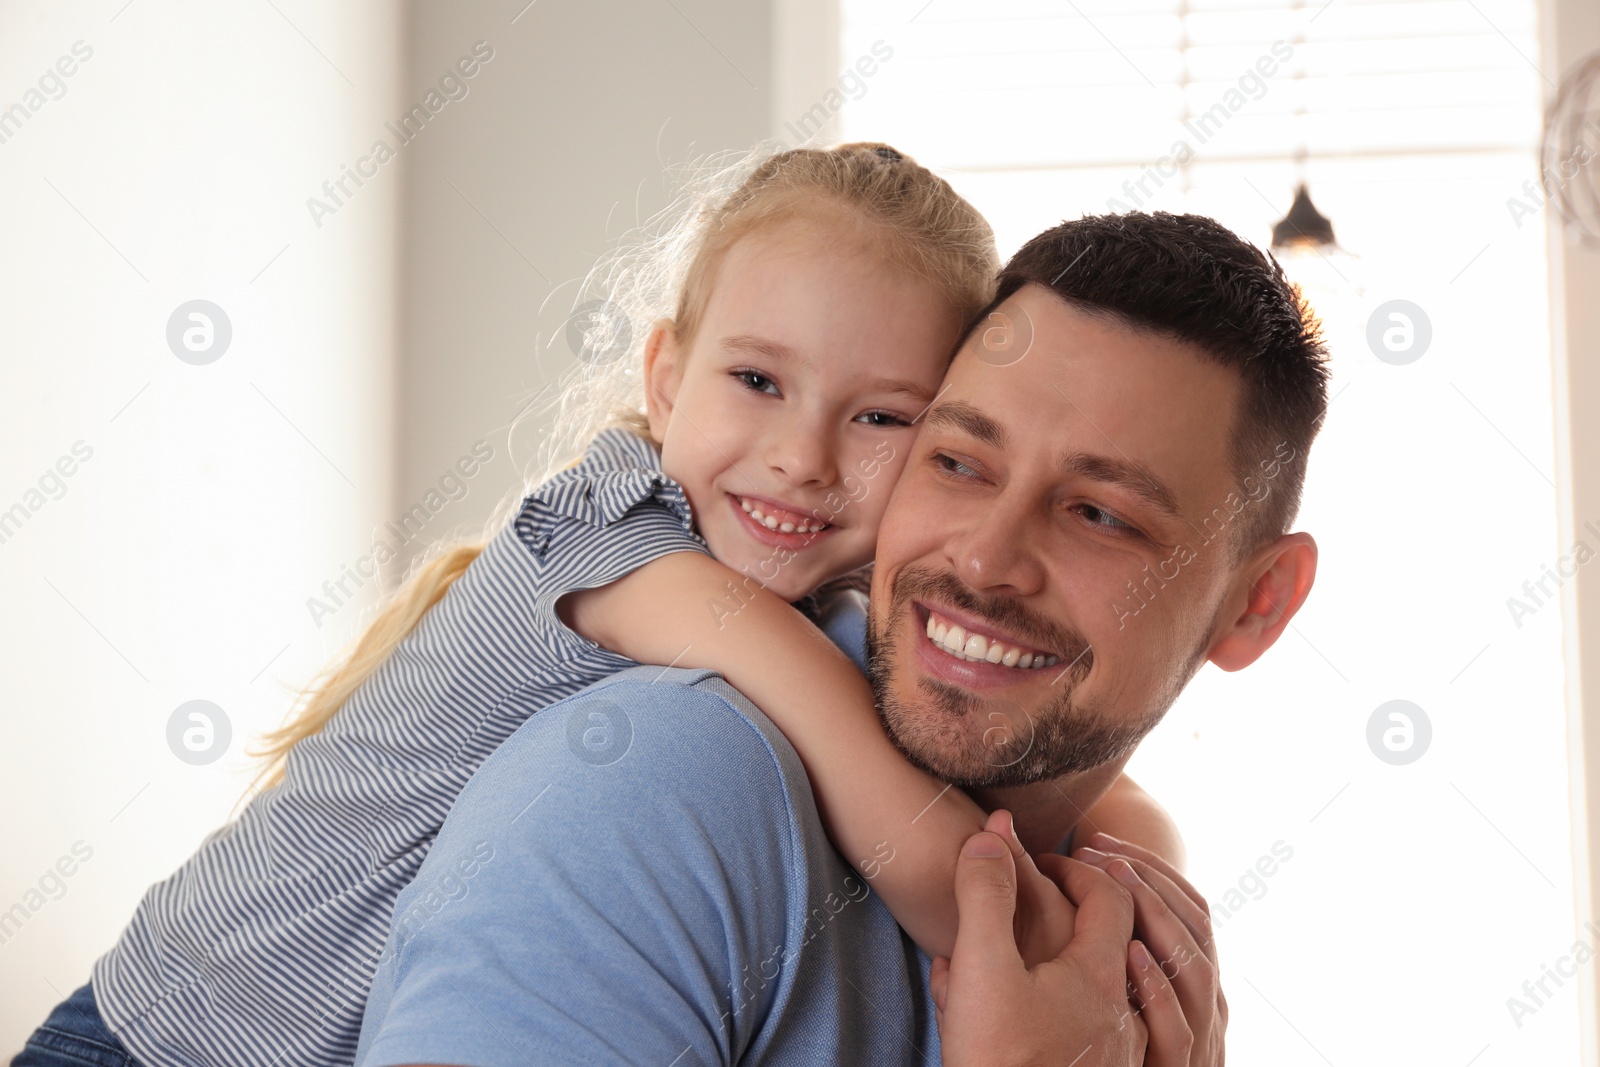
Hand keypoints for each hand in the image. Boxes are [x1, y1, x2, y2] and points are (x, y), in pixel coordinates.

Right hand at [930, 817, 1147, 1066]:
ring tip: (1028, 951)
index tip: (1039, 862)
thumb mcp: (983, 968)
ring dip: (1072, 960)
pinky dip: (1067, 1007)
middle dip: (1077, 909)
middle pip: (1117, 940)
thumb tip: (990, 835)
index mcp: (1101, 975)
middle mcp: (1121, 1014)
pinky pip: (1092, 1033)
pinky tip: (1024, 1014)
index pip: (1110, 896)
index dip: (1077, 868)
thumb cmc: (1000, 1062)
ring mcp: (1114, 1056)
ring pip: (1102, 991)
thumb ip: (986, 896)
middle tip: (1039, 895)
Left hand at [1066, 833, 1226, 1066]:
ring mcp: (1198, 1035)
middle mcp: (1204, 999)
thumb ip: (1109, 935)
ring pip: (1195, 970)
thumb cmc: (1104, 1040)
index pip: (1189, 905)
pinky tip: (1129, 954)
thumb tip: (1067, 871)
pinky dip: (1157, 988)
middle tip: (1100, 853)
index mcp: (1192, 973)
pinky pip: (1178, 1029)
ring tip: (1117, 882)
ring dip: (1158, 920)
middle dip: (1151, 882)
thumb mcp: (1118, 980)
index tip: (1097, 840)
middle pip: (1196, 926)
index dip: (1149, 867)